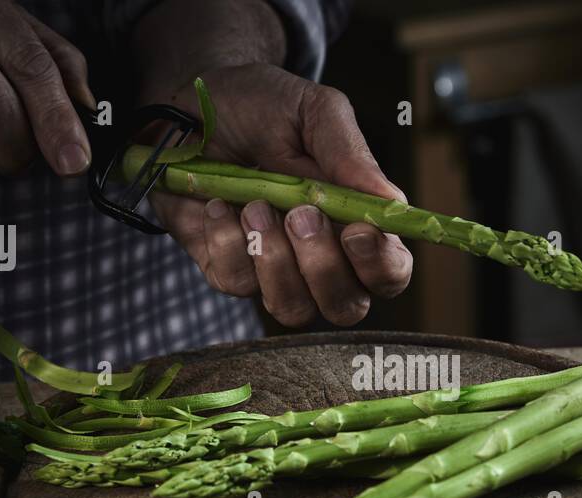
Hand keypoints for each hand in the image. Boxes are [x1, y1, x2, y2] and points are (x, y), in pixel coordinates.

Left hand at [145, 63, 412, 326]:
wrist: (188, 105)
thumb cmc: (261, 107)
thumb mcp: (314, 111)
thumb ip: (351, 155)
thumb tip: (392, 200)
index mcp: (358, 225)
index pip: (390, 273)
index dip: (381, 265)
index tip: (359, 231)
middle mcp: (322, 260)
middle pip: (346, 307)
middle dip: (324, 267)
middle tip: (300, 214)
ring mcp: (274, 273)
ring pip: (293, 309)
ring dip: (274, 258)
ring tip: (254, 203)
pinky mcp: (227, 271)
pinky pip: (236, 285)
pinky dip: (227, 241)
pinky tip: (219, 204)